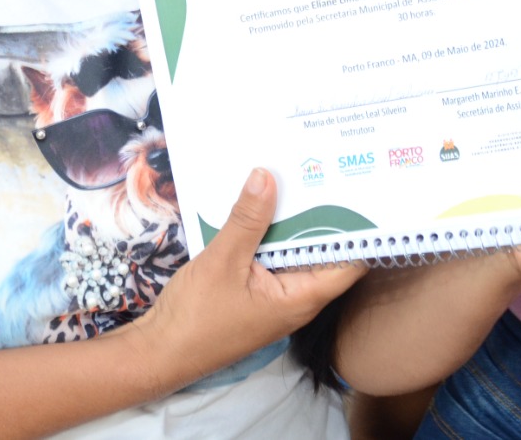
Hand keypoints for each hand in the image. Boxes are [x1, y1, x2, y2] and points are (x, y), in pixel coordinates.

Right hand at [133, 169, 365, 383]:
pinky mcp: (258, 293)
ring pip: (295, 253)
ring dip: (292, 221)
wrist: (163, 351)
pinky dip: (271, 234)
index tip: (358, 191)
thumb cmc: (197, 316)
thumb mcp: (222, 260)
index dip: (357, 228)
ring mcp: (277, 297)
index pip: (348, 262)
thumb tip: (268, 176)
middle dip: (322, 214)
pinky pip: (274, 258)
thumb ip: (247, 219)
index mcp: (301, 298)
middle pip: (322, 252)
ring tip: (293, 177)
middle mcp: (297, 299)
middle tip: (321, 170)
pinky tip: (260, 206)